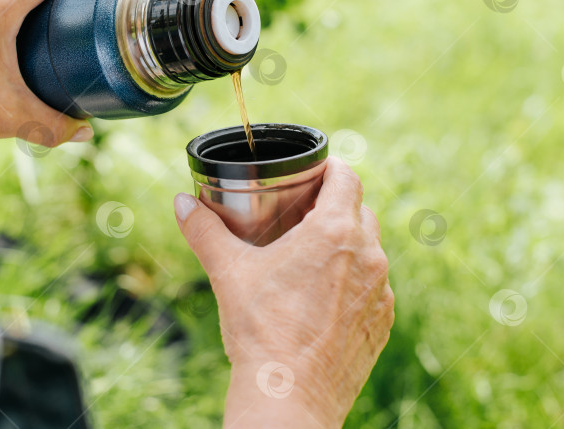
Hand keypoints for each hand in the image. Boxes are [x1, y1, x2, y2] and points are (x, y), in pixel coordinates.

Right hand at [174, 157, 393, 427]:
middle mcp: (369, 256)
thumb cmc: (261, 329)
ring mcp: (381, 292)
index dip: (331, 169)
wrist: (289, 395)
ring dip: (348, 244)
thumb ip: (204, 230)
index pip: (347, 178)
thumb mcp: (228, 271)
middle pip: (360, 212)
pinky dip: (355, 282)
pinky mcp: (382, 323)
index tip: (314, 173)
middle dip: (336, 206)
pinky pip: (375, 288)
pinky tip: (326, 296)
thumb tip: (181, 201)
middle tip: (304, 214)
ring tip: (314, 255)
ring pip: (370, 251)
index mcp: (335, 232)